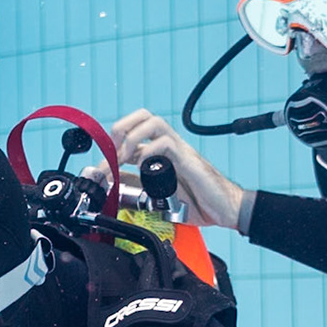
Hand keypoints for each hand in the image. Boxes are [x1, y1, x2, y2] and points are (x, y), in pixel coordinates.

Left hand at [112, 108, 246, 229]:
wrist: (227, 210)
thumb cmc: (199, 202)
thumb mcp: (159, 196)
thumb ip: (139, 186)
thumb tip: (116, 182)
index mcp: (161, 153)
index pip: (132, 137)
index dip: (111, 150)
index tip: (99, 171)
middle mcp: (170, 146)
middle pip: (143, 117)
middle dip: (121, 128)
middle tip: (110, 151)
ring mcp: (180, 151)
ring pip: (154, 122)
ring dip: (133, 136)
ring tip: (122, 156)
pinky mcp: (189, 160)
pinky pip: (167, 143)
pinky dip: (150, 151)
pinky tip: (143, 166)